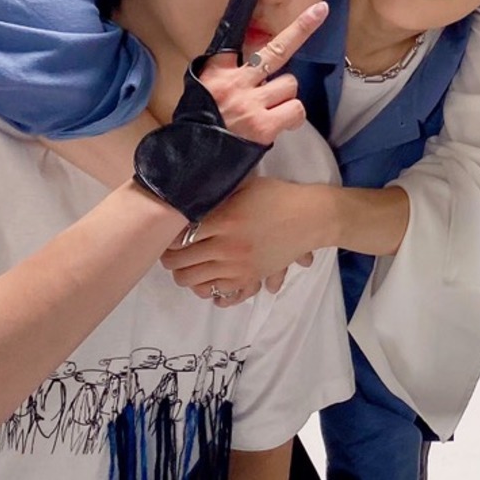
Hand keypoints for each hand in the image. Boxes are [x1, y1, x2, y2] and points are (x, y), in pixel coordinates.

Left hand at [160, 177, 328, 303]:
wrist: (311, 218)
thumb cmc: (276, 196)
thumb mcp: (244, 186)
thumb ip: (215, 195)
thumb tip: (186, 200)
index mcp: (224, 220)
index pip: (179, 237)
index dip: (169, 239)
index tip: (168, 235)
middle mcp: (227, 247)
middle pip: (181, 263)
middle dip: (170, 259)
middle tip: (171, 253)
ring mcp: (238, 266)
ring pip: (194, 281)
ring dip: (184, 275)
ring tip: (187, 266)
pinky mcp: (250, 278)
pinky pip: (219, 293)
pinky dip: (208, 290)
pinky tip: (208, 281)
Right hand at [195, 1, 326, 145]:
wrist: (180, 172)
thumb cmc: (194, 133)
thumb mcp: (199, 97)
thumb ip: (224, 78)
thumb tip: (253, 69)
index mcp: (213, 72)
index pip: (229, 32)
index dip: (242, 4)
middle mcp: (232, 82)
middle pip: (276, 50)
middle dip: (302, 28)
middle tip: (321, 10)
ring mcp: (248, 103)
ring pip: (290, 85)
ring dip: (284, 100)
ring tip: (264, 115)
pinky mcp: (262, 126)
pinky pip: (295, 111)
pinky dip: (291, 119)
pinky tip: (274, 128)